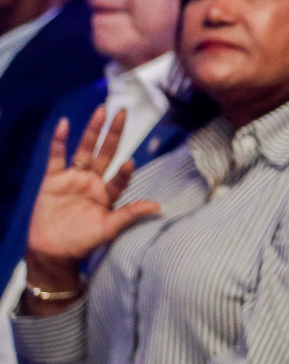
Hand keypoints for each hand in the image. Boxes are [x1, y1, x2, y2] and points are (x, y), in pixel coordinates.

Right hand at [23, 109, 159, 307]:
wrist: (52, 252)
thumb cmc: (82, 243)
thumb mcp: (109, 229)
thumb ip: (130, 214)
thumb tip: (159, 206)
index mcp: (108, 193)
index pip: (120, 177)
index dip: (125, 172)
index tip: (131, 163)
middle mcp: (93, 181)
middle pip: (105, 153)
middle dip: (114, 134)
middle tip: (123, 112)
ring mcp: (73, 178)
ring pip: (84, 149)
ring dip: (92, 130)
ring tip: (101, 111)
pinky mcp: (53, 179)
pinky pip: (57, 156)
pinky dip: (60, 140)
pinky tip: (65, 124)